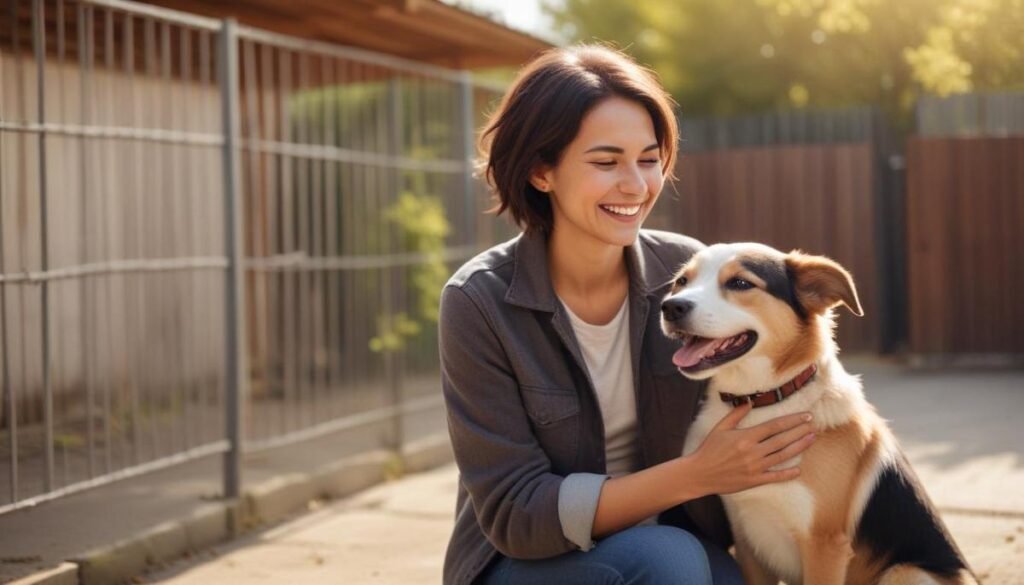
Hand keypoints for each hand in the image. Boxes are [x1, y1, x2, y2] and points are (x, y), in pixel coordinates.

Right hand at [687, 402, 815, 495]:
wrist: (699, 474)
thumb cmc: (709, 449)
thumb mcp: (720, 428)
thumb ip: (736, 414)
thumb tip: (749, 401)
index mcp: (746, 437)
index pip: (775, 426)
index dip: (792, 420)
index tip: (805, 415)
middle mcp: (753, 451)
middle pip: (782, 439)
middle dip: (800, 431)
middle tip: (813, 425)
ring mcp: (755, 467)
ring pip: (783, 456)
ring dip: (799, 447)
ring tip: (811, 439)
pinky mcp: (754, 480)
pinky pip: (775, 477)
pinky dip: (788, 474)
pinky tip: (799, 469)